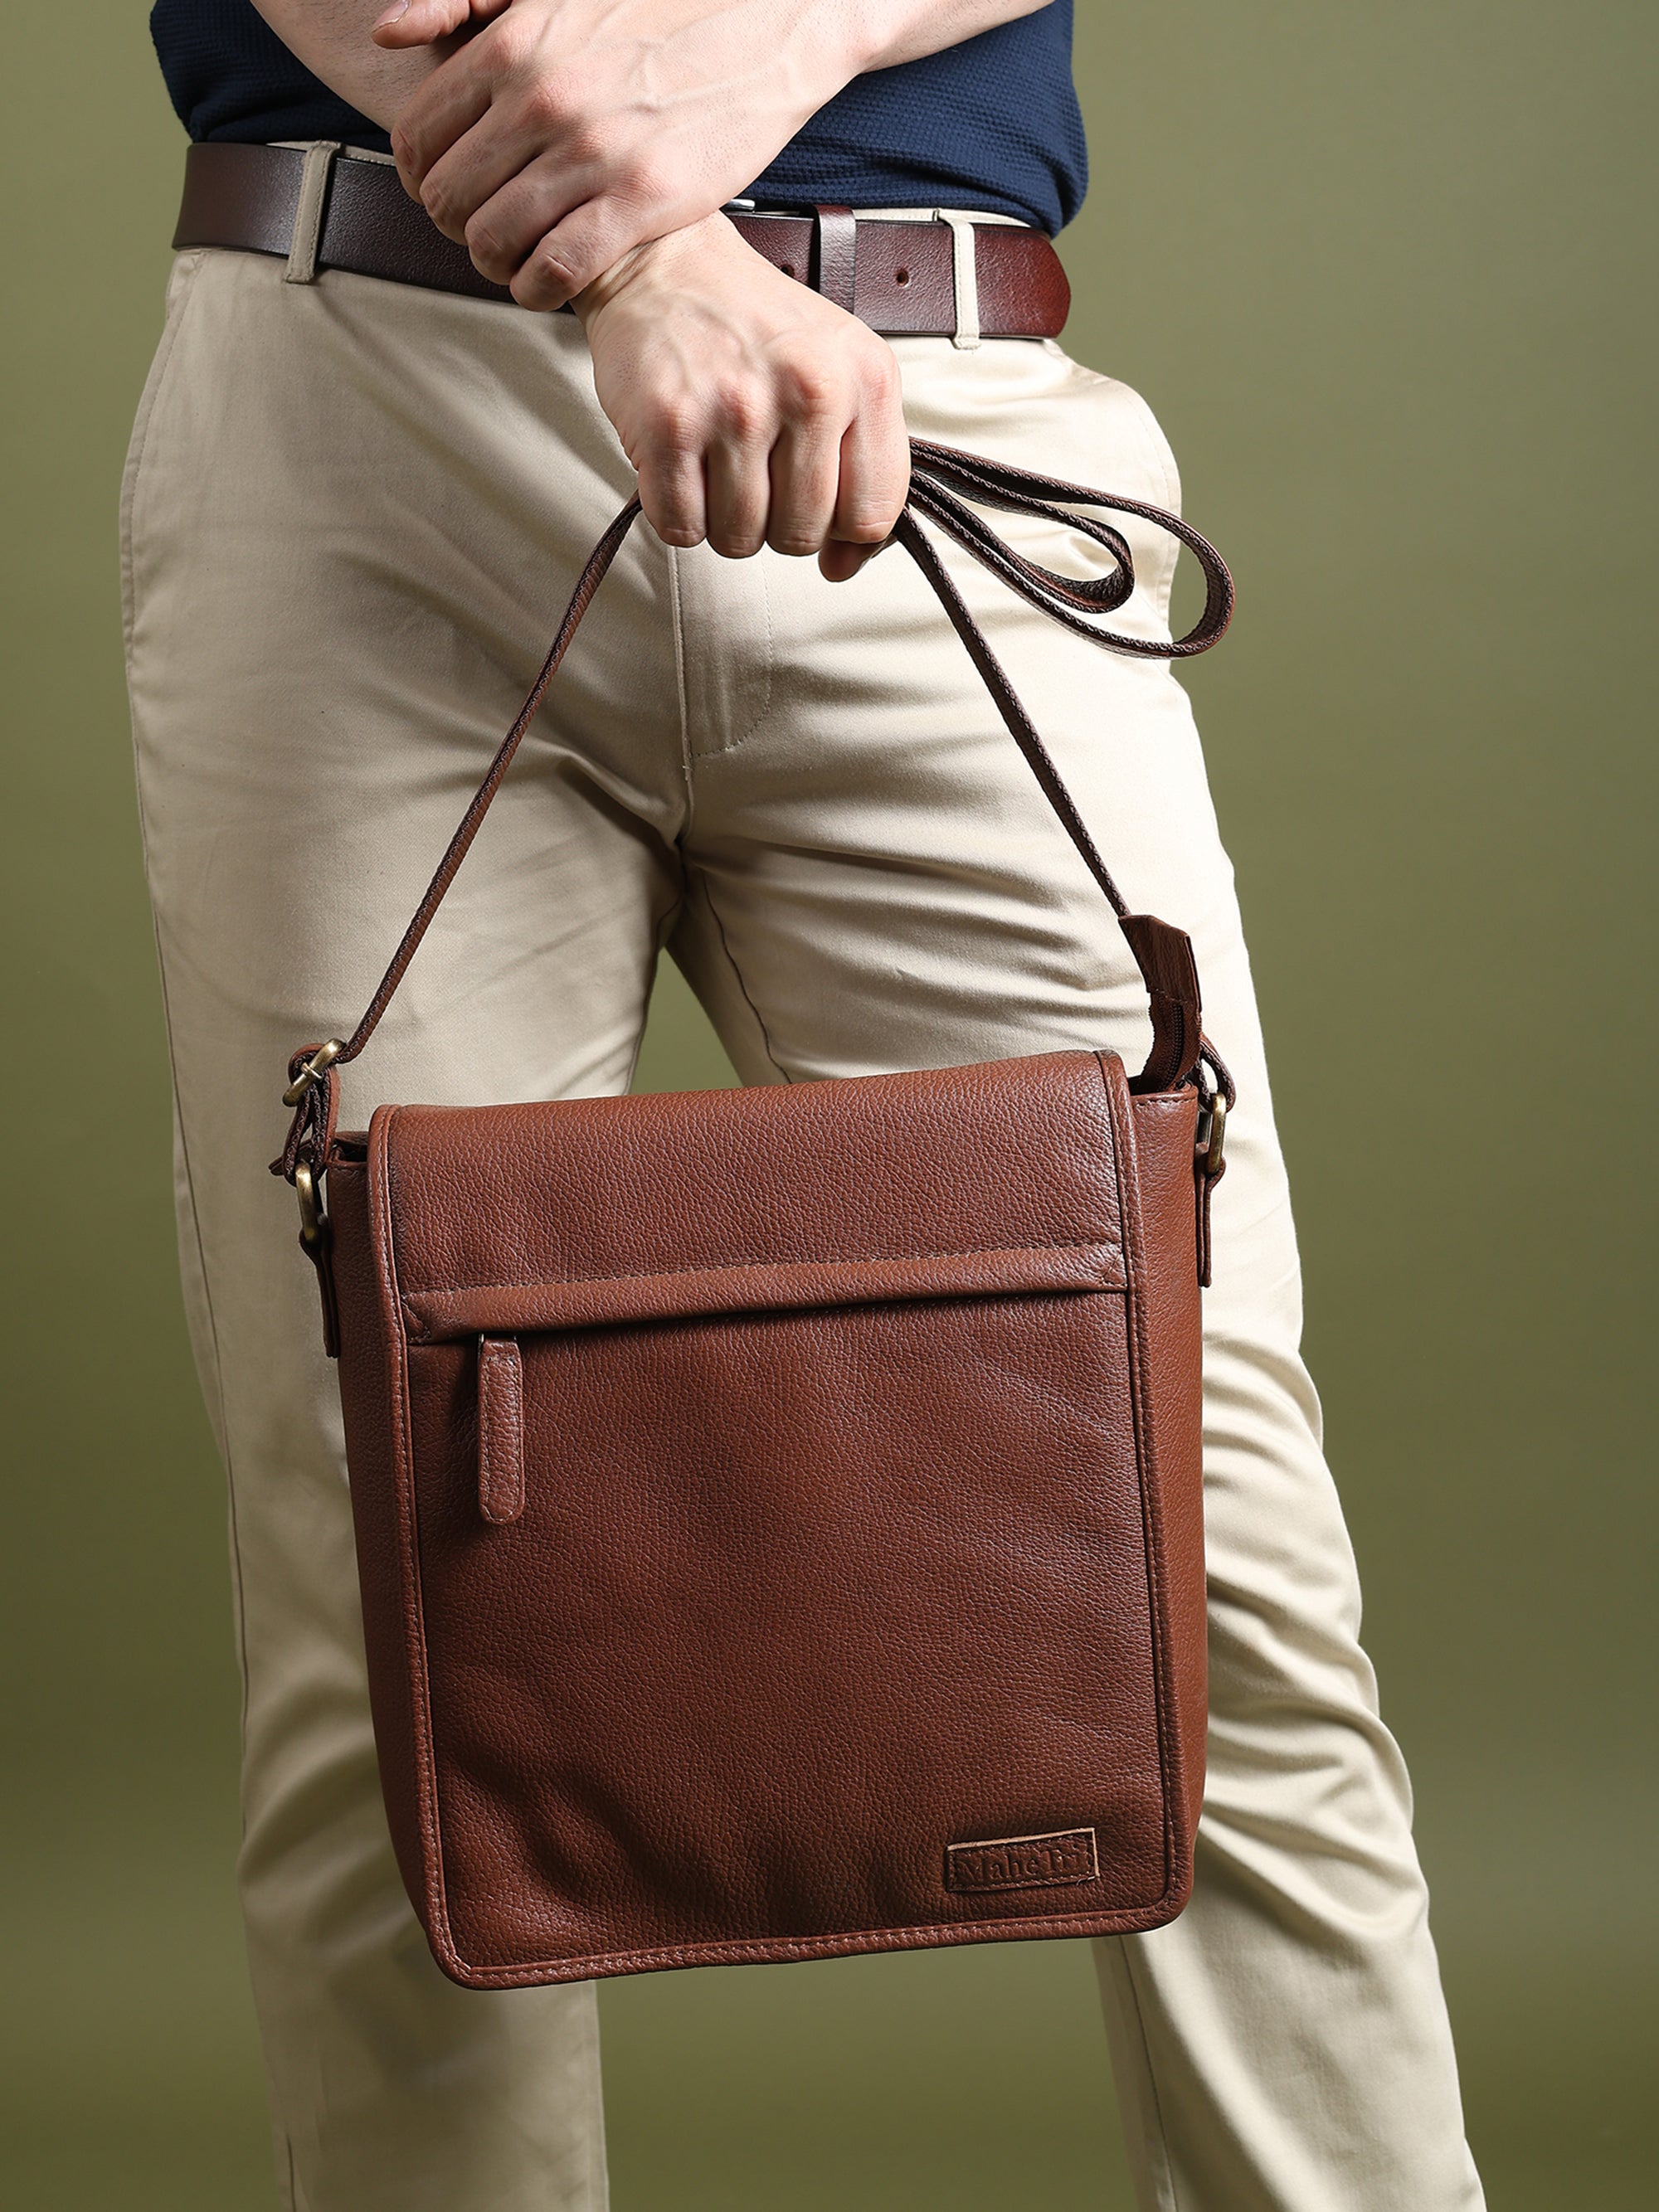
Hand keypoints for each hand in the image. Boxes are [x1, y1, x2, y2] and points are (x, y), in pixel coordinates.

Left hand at [375, 0, 863, 307]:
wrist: (772, 20)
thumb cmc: (663, 3)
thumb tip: (388, 34)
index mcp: (512, 47)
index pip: (419, 138)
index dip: (419, 180)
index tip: (445, 193)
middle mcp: (542, 100)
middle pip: (449, 199)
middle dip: (454, 227)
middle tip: (483, 231)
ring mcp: (592, 154)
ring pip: (494, 242)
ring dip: (493, 265)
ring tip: (514, 259)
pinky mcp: (642, 201)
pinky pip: (556, 270)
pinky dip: (537, 289)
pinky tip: (547, 283)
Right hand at [574, 215, 908, 578]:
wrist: (667, 261)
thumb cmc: (755, 323)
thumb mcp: (840, 369)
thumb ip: (862, 464)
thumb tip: (844, 567)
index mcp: (865, 378)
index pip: (872, 514)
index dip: (845, 536)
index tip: (823, 520)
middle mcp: (807, 390)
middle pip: (803, 536)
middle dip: (778, 524)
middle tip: (758, 475)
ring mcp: (735, 408)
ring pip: (741, 539)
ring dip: (726, 520)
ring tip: (719, 464)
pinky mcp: (667, 425)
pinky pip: (682, 527)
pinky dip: (678, 514)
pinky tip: (683, 469)